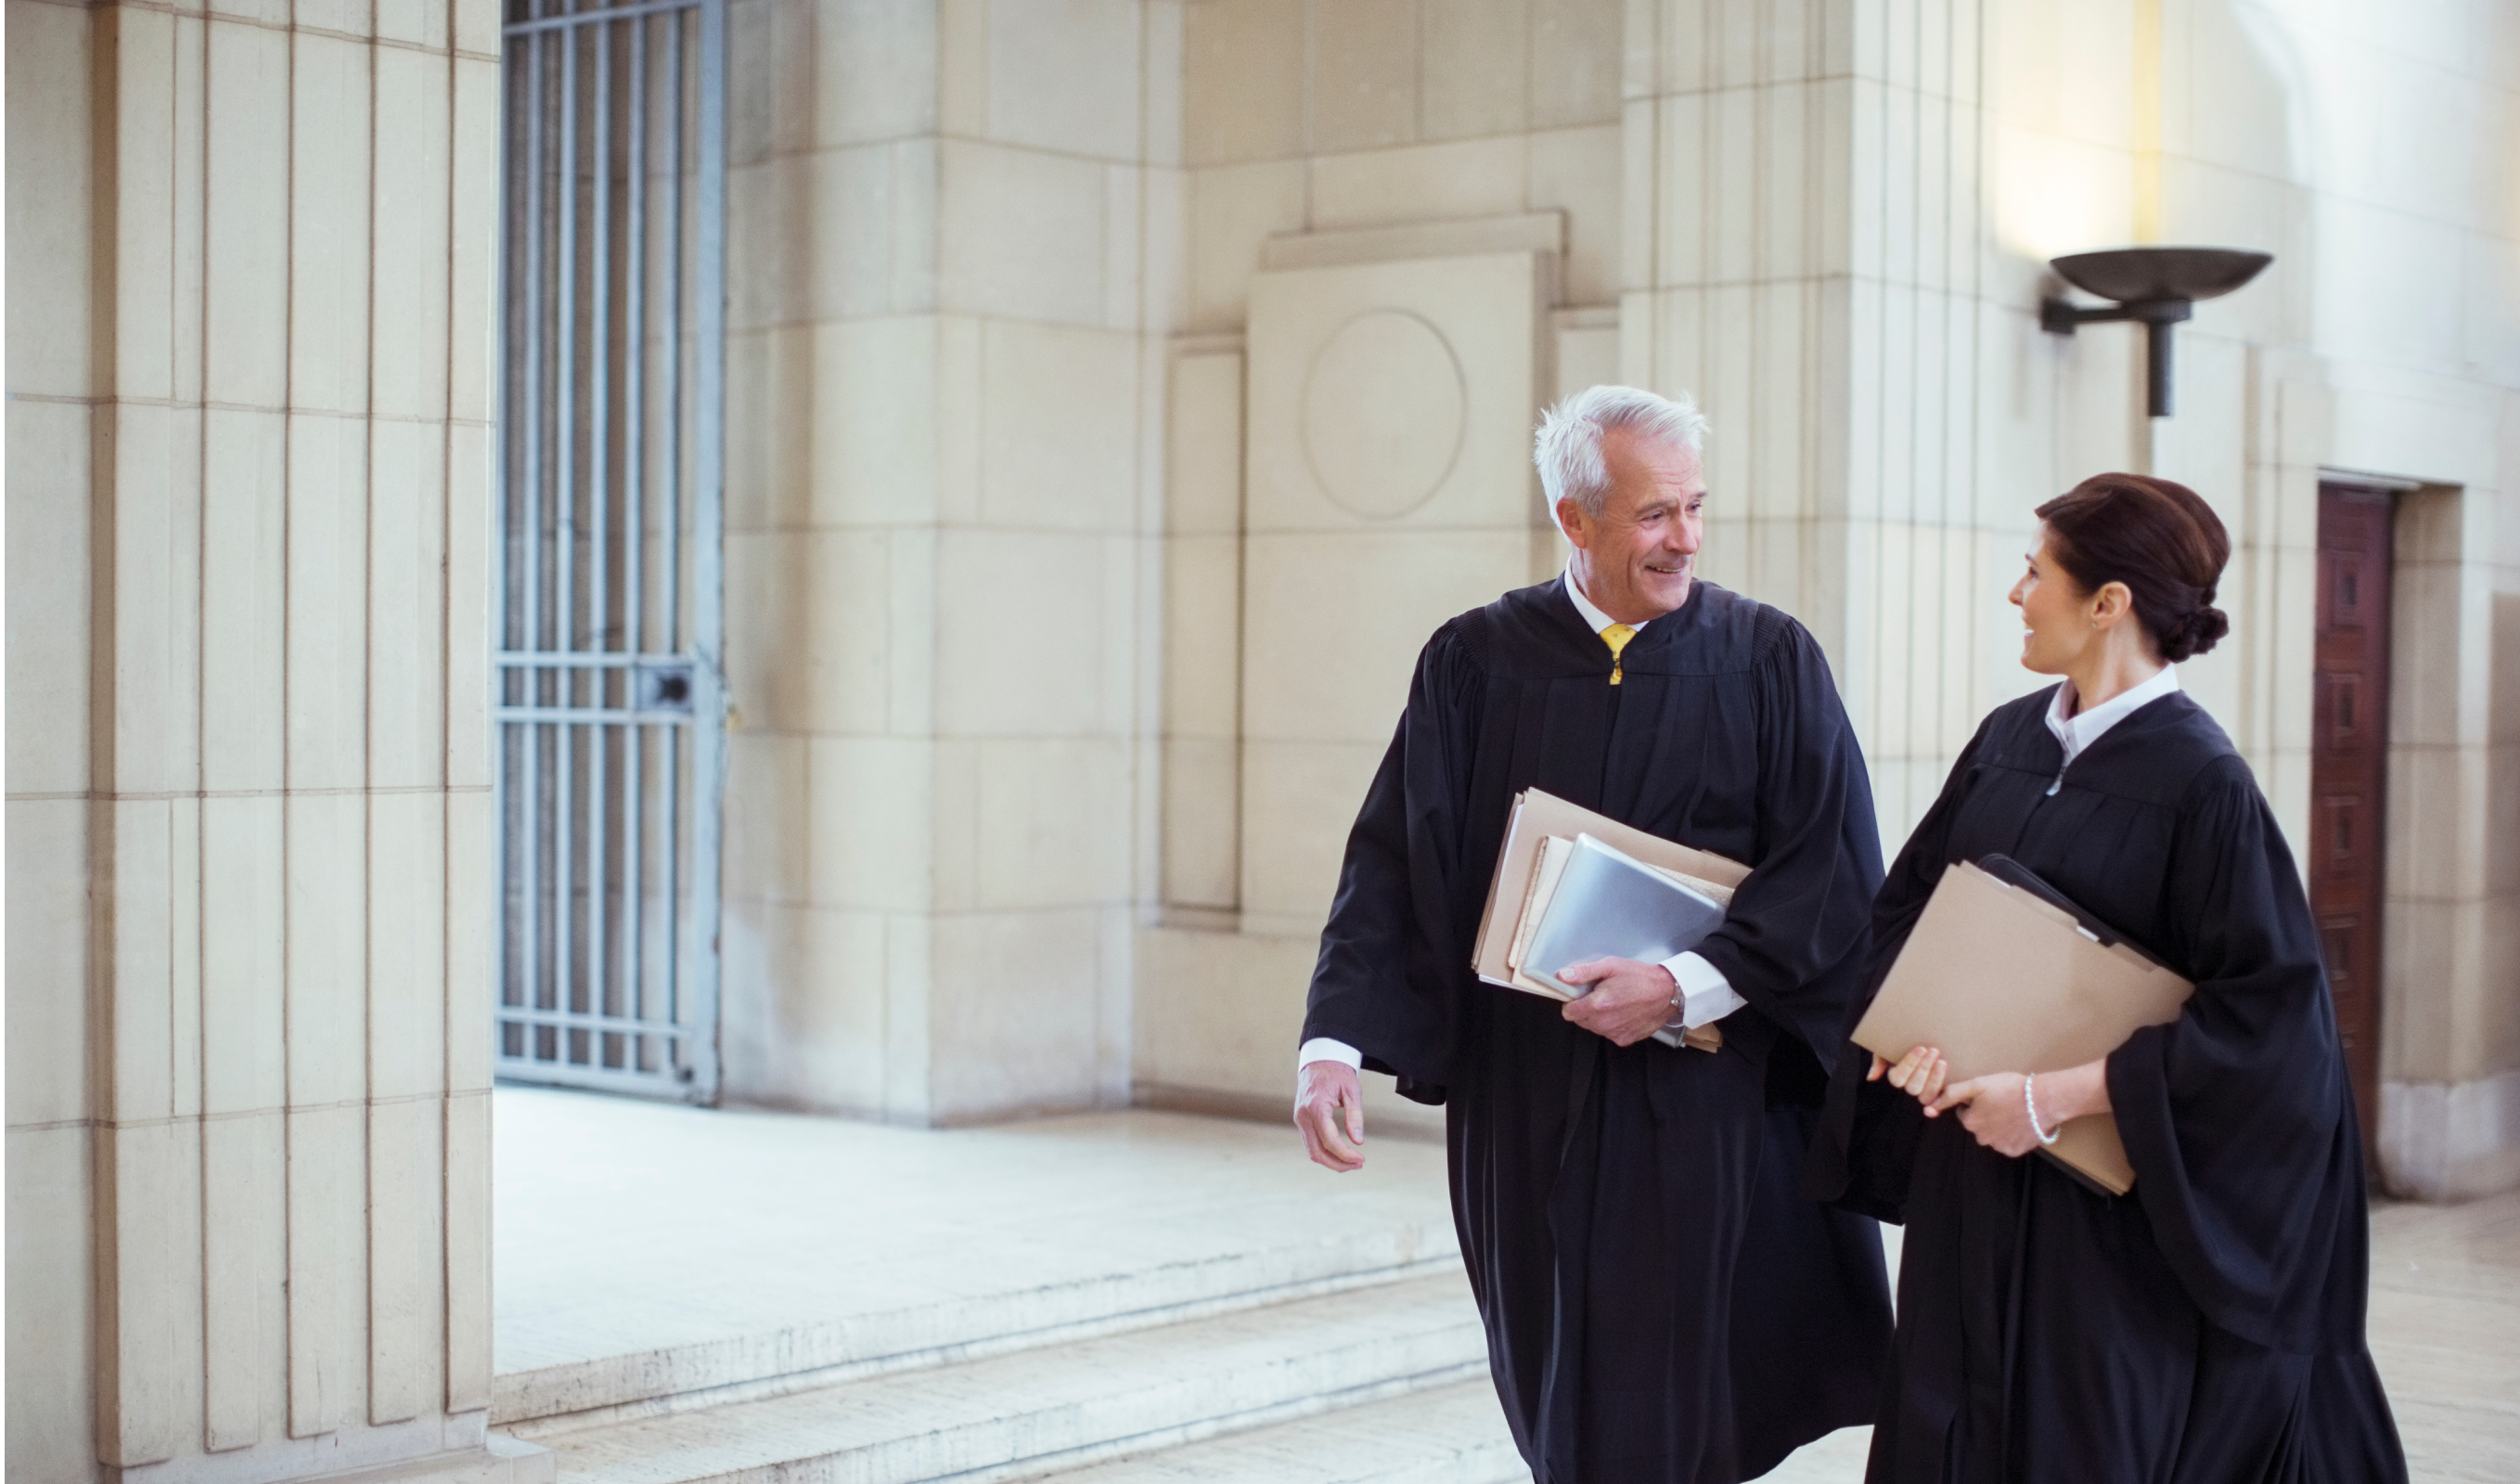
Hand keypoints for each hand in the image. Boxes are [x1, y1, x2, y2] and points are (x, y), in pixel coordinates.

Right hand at [1294, 1060, 1365, 1171]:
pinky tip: (1340, 1153)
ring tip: (1352, 1162)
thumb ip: (1355, 1116)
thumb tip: (1359, 1142)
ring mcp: (1299, 1119)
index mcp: (1315, 1107)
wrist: (1319, 1060)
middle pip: (1317, 1152)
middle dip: (1338, 1164)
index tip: (1362, 1158)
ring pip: (1312, 1151)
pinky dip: (1325, 1152)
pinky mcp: (1301, 1120)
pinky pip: (1310, 1142)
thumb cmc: (1337, 1072)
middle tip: (1359, 1164)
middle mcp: (1303, 1116)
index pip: (1329, 1140)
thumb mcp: (1352, 1091)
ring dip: (1331, 1161)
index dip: (1346, 1154)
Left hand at [1557, 957, 1679, 1046]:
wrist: (1668, 992)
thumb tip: (1562, 976)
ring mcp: (1615, 1033)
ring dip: (1598, 1017)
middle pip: (1580, 1020)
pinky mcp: (1625, 1039)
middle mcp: (1604, 1023)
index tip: (1581, 995)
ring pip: (1594, 1028)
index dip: (1572, 1002)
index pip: (1568, 1012)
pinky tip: (1622, 1012)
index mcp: (1598, 1005)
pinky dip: (1611, 1024)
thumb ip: (1584, 972)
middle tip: (1601, 995)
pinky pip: (1608, 1033)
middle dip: (1585, 1008)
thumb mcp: (1611, 966)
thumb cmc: (1640, 977)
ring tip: (1614, 1002)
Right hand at [1874, 1044, 1950, 1107]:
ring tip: (1942, 1061)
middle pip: (1913, 1087)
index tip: (1921, 1048)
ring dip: (1934, 1079)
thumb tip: (1872, 1078)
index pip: (1898, 1078)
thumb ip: (1879, 1060)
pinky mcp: (1941, 1091)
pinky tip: (1948, 1073)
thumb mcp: (1888, 1045)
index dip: (1909, 1065)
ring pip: (1926, 1095)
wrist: (1922, 1027)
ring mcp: (1926, 1090)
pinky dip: (1944, 1089)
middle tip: (1933, 1051)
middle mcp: (1910, 1086)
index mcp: (1897, 1076)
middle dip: (1924, 1069)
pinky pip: (1942, 1098)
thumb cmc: (1904, 1038)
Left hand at [1928, 1071, 2044, 1156]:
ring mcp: (1999, 1146)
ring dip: (1999, 1126)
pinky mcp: (2015, 1150)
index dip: (1975, 1103)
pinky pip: (2008, 1143)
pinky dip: (2012, 1135)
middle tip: (2002, 1103)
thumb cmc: (2010, 1089)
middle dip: (1986, 1116)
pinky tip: (2020, 1123)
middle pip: (1979, 1126)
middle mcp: (1982, 1138)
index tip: (1988, 1096)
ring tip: (2013, 1112)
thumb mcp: (1977, 1084)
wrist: (2043, 1101)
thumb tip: (1929, 1106)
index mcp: (1971, 1122)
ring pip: (1993, 1135)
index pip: (1965, 1114)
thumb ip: (1952, 1094)